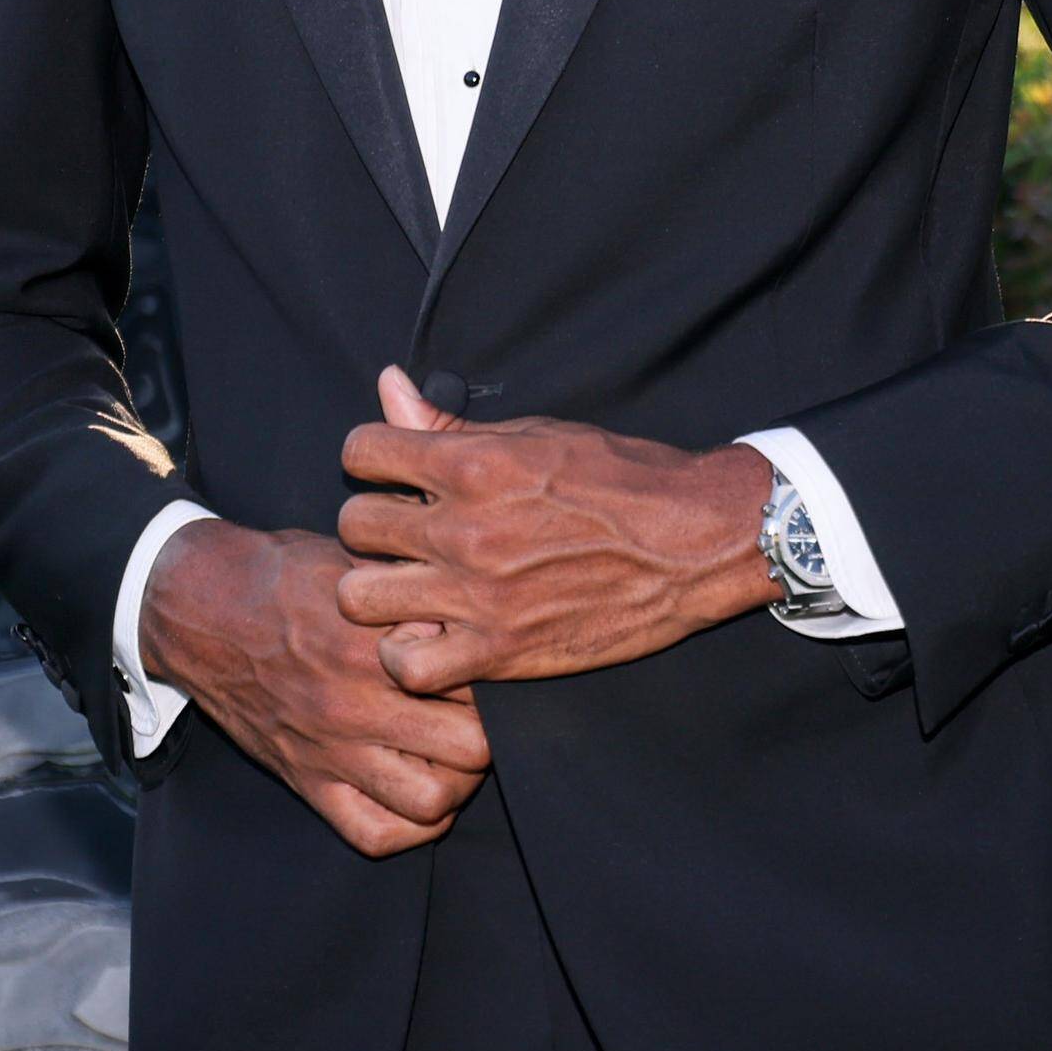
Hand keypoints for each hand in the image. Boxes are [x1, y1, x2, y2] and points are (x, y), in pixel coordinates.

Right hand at [137, 518, 491, 857]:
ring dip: (456, 783)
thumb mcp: (352, 562)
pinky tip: (419, 795)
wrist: (202, 611)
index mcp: (373, 643)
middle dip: (488, 731)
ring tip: (454, 758)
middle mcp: (356, 702)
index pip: (473, 676)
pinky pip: (374, 833)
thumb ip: (411, 587)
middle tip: (480, 714)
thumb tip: (470, 600)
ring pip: (431, 801)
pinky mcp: (308, 781)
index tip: (484, 659)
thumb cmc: (283, 577)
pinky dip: (410, 826)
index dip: (491, 668)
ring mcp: (331, 750)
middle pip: (471, 747)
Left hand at [335, 365, 778, 695]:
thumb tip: (387, 385)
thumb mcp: (535, 434)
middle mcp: (465, 529)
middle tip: (404, 535)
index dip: (373, 460)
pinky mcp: (501, 652)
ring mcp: (479, 595)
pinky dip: (406, 655)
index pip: (362, 451)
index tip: (394, 474)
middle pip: (355, 526)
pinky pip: (406, 665)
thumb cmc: (619, 477)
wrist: (696, 539)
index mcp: (472, 464)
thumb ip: (449, 423)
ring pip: (360, 597)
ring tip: (407, 588)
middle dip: (374, 526)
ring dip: (376, 591)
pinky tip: (430, 638)